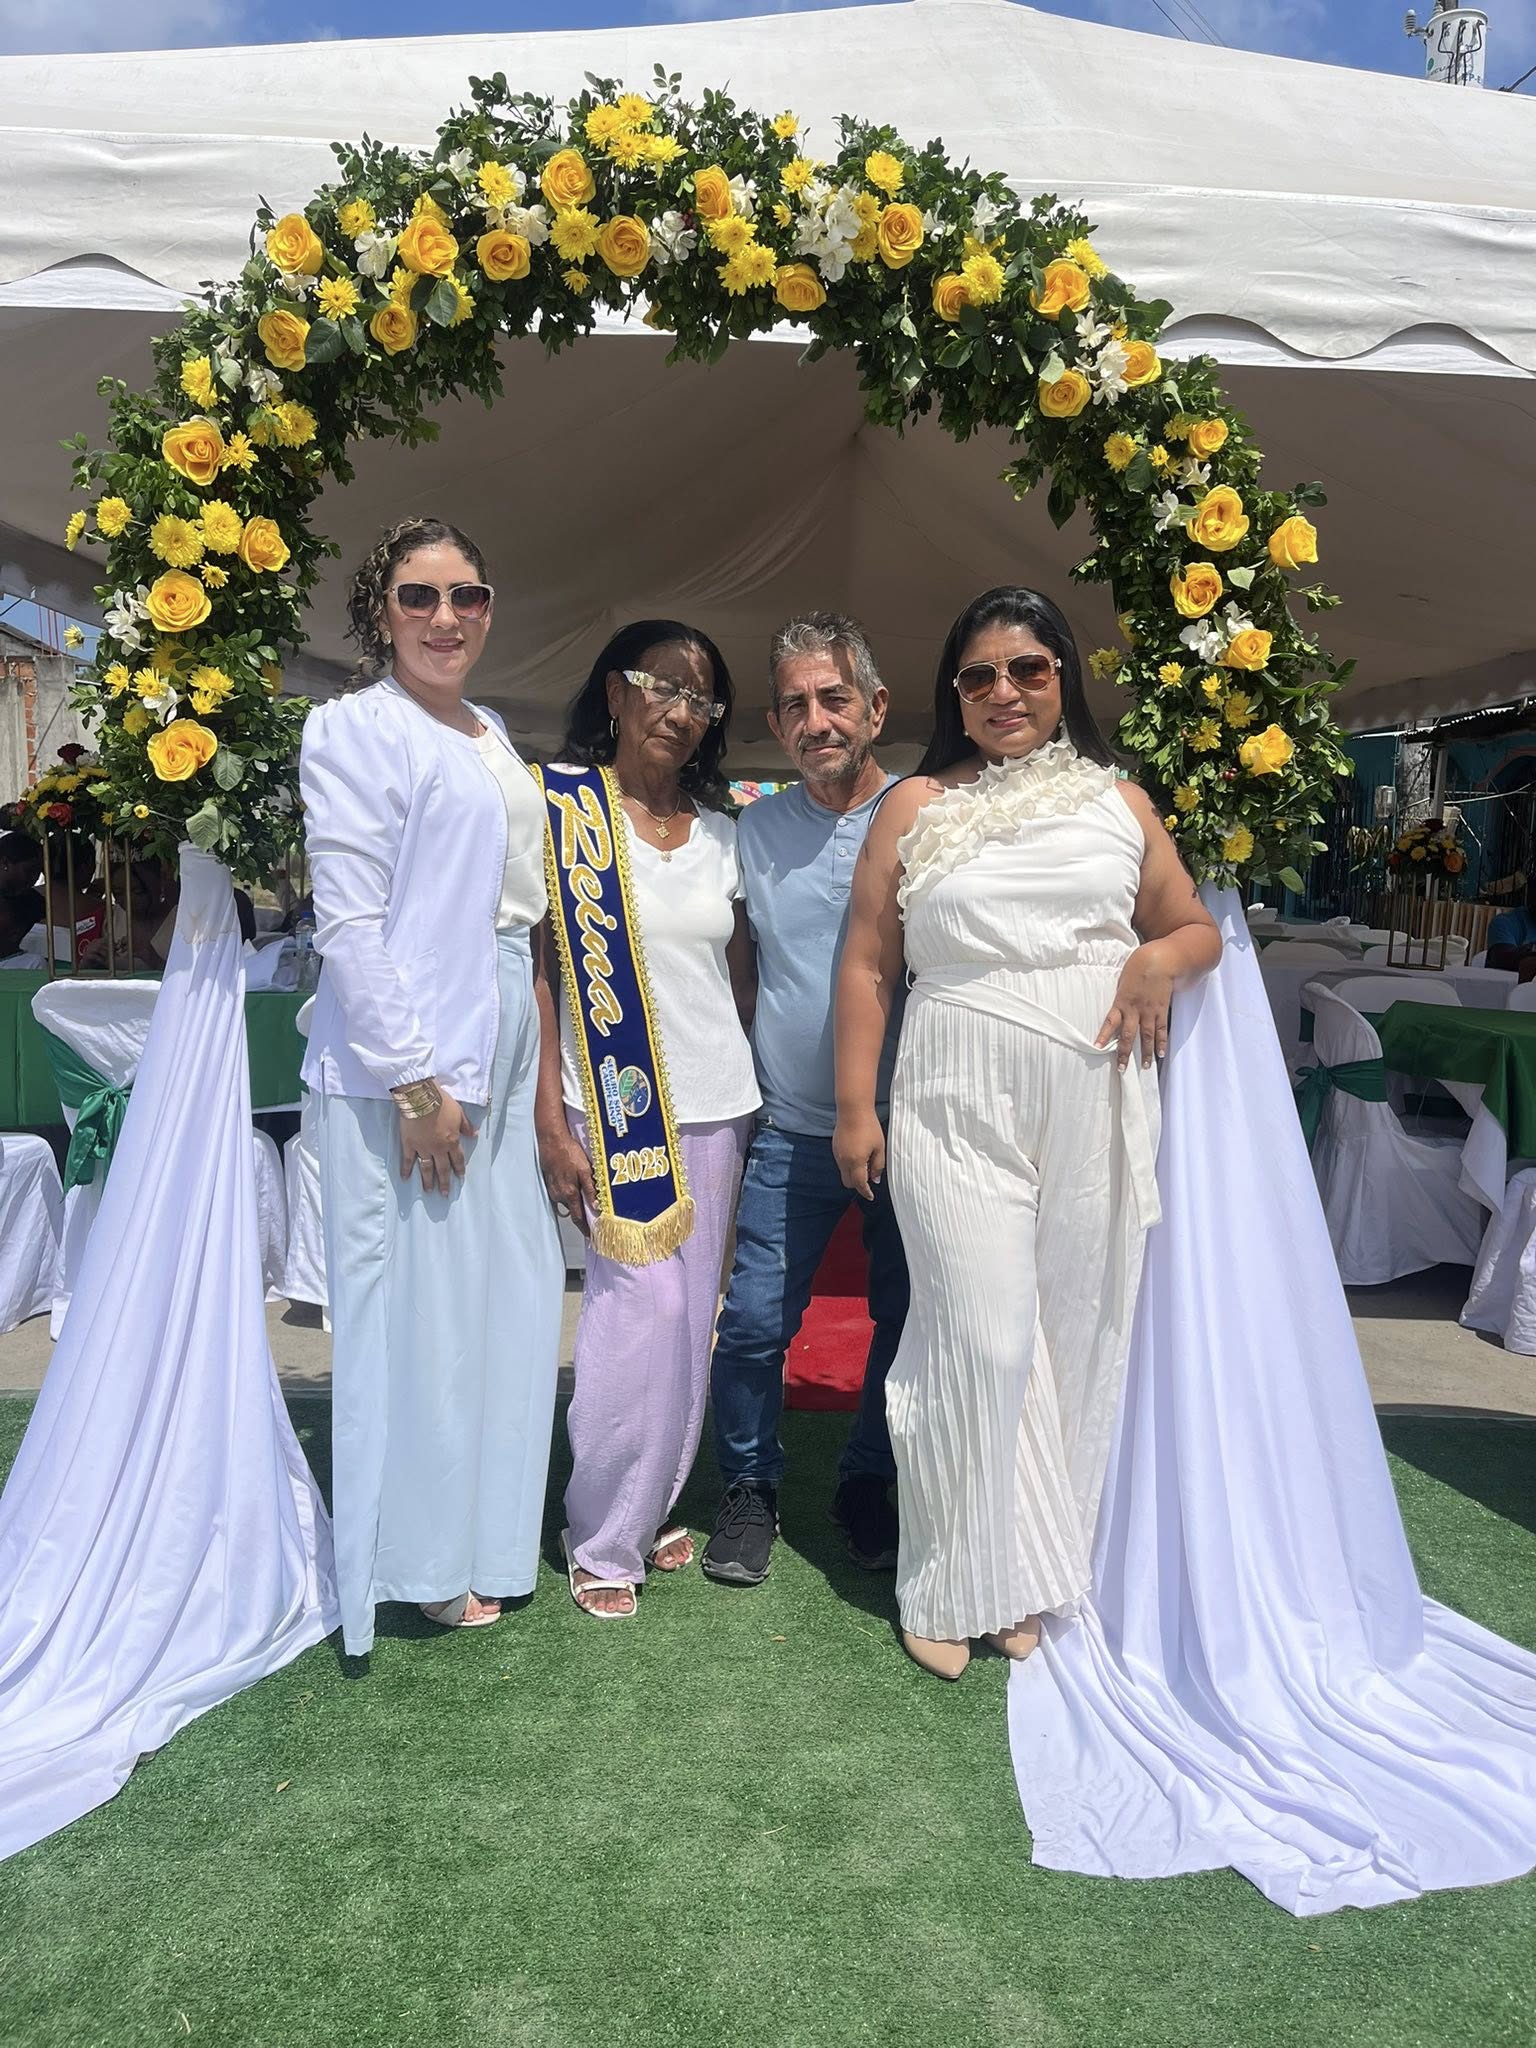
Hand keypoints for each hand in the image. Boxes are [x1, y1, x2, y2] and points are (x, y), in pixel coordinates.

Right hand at [398, 1089, 471, 1192]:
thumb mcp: (459, 1113)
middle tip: (444, 1193)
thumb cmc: (442, 1103)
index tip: (459, 1177)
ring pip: (426, 1168)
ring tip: (428, 1191)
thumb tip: (474, 1134)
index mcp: (452, 1141)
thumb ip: (466, 1126)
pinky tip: (405, 1178)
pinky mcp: (409, 1144)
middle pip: (442, 1168)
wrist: (421, 1098)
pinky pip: (408, 1160)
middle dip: (444, 1181)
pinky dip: (406, 1169)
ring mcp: (423, 1148)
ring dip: (428, 1180)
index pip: (457, 1159)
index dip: (459, 1168)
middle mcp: (438, 1149)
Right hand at [538, 1122, 597, 1235]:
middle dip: (582, 1212)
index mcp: (569, 1193)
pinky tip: (573, 1182)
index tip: (591, 1236)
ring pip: (567, 1200)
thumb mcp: (585, 1170)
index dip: (584, 1229)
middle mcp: (559, 1195)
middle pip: (573, 1210)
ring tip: (584, 1191)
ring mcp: (553, 1189)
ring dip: (575, 1200)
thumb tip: (596, 1207)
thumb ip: (590, 1189)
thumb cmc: (569, 1153)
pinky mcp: (550, 1182)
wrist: (551, 1140)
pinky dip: (568, 1192)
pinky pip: (561, 1193)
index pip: (578, 1218)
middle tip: (593, 1211)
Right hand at [834, 1111, 885, 1199]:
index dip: (866, 1192)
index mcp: (856, 1162)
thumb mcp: (879, 1148)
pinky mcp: (835, 1148)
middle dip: (858, 1185)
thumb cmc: (869, 1126)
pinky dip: (849, 1165)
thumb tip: (875, 1179)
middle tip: (869, 1178)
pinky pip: (841, 1163)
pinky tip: (858, 1154)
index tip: (870, 1196)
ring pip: (844, 1173)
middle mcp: (844, 1161)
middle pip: (848, 1182)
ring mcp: (837, 1154)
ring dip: (853, 1174)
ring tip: (866, 1162)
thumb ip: (878, 1166)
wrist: (853, 1110)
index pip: (859, 1184)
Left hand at [1096, 943, 1174, 1070]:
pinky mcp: (1161, 1010)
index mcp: (1122, 1001)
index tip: (1097, 1047)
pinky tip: (1161, 1053)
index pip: (1110, 1022)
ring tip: (1145, 1067)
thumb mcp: (1123, 980)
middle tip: (1122, 1068)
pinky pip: (1162, 1030)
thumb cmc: (1139, 965)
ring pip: (1147, 1037)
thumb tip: (1117, 1008)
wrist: (1161, 959)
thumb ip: (1120, 996)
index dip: (1104, 1035)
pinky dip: (1162, 1042)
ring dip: (1145, 1053)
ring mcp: (1149, 1011)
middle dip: (1124, 1053)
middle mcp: (1135, 1009)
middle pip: (1128, 1035)